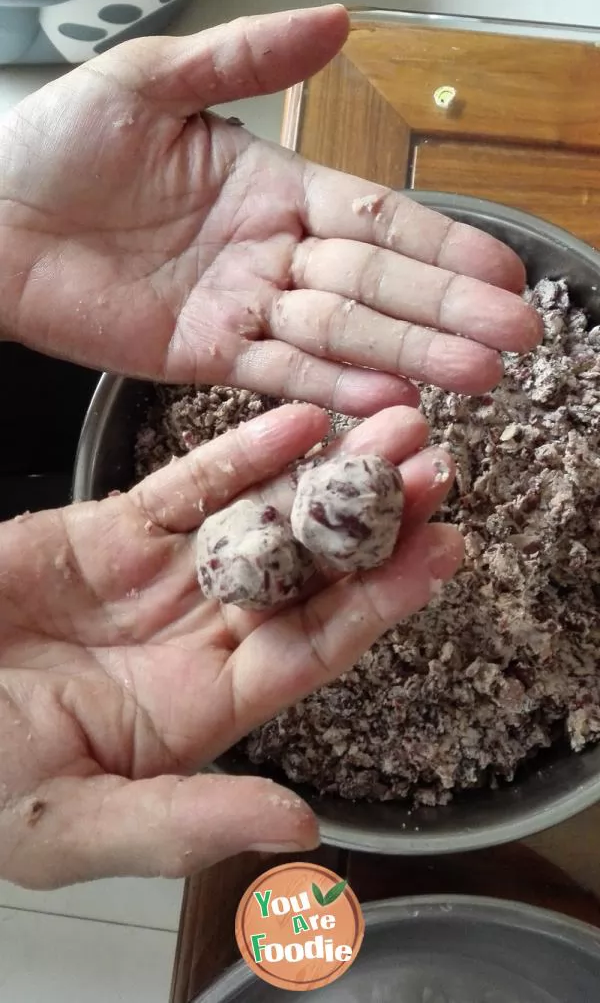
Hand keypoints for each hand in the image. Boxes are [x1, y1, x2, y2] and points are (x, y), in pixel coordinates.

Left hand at [0, 6, 540, 416]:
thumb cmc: (56, 142)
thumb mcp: (151, 79)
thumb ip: (245, 59)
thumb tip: (338, 20)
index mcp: (273, 184)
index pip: (376, 217)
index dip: (439, 245)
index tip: (500, 270)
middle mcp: (270, 251)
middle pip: (374, 285)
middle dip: (446, 313)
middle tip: (515, 342)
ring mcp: (242, 308)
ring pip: (339, 337)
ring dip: (408, 357)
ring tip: (476, 378)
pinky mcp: (203, 358)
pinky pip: (278, 374)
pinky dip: (331, 389)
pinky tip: (387, 398)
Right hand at [0, 403, 461, 886]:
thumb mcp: (77, 821)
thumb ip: (188, 822)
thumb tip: (301, 832)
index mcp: (203, 710)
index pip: (313, 648)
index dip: (381, 602)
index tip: (443, 552)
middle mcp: (195, 638)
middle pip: (306, 573)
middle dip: (374, 521)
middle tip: (436, 467)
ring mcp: (157, 579)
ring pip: (259, 519)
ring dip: (325, 475)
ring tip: (391, 428)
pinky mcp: (110, 532)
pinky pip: (187, 486)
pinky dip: (239, 455)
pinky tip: (298, 424)